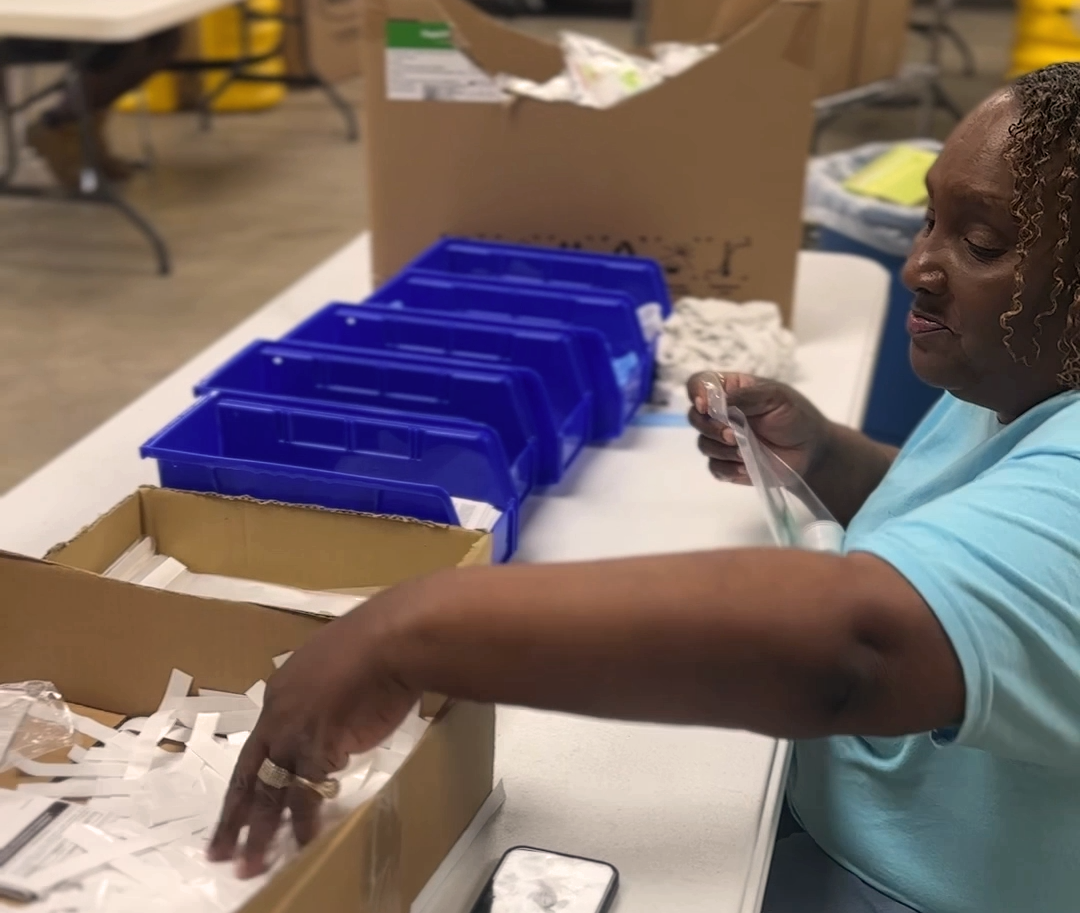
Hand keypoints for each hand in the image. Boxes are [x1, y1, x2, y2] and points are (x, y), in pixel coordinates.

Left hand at [207, 591, 418, 877]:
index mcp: (281, 692)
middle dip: (233, 819)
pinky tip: (302, 844)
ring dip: (260, 833)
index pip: (257, 747)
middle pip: (248, 776)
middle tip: (218, 852)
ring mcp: (295, 734)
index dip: (248, 779)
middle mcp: (279, 716)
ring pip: (268, 792)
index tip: (241, 804)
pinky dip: (303, 823)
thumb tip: (336, 715)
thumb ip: (328, 696)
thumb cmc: (376, 644)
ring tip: (250, 865)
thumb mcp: (337, 666)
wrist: (390, 640)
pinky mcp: (318, 748)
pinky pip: (305, 794)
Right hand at [687, 373, 833, 484]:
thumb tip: (715, 401)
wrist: (811, 451)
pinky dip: (728, 469)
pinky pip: (714, 467)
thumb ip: (746, 396)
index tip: (705, 407)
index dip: (696, 393)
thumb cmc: (795, 416)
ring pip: (703, 444)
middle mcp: (720, 413)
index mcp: (729, 390)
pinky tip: (746, 467)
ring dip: (722, 450)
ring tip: (746, 452)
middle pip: (694, 417)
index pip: (699, 384)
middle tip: (732, 435)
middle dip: (710, 428)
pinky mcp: (726, 463)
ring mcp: (721, 440)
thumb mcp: (776, 397)